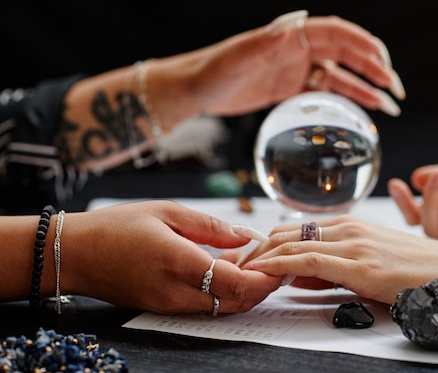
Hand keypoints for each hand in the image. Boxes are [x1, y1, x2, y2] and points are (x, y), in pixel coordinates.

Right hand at [61, 200, 282, 313]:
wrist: (74, 254)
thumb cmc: (115, 228)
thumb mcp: (166, 212)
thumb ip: (210, 227)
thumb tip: (244, 235)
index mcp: (179, 264)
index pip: (238, 283)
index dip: (266, 277)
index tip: (281, 261)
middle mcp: (177, 293)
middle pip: (236, 302)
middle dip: (263, 286)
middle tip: (276, 261)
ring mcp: (170, 305)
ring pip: (223, 306)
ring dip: (245, 287)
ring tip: (253, 258)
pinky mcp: (164, 308)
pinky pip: (205, 304)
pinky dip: (224, 290)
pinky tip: (226, 264)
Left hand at [149, 10, 404, 127]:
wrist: (196, 90)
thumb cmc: (212, 71)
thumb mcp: (235, 59)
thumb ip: (261, 43)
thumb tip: (288, 27)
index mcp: (291, 36)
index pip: (337, 34)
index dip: (364, 44)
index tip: (385, 61)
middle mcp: (298, 49)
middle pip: (346, 54)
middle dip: (374, 68)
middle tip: (395, 88)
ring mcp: (297, 69)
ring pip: (341, 75)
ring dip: (366, 87)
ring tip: (391, 105)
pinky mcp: (291, 88)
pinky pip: (326, 92)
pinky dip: (347, 99)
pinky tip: (366, 110)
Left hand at [240, 215, 437, 304]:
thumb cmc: (419, 271)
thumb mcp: (370, 263)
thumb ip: (334, 266)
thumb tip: (297, 276)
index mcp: (350, 225)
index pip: (295, 228)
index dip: (265, 242)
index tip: (244, 256)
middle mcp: (349, 228)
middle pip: (286, 232)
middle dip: (255, 249)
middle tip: (233, 265)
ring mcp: (355, 244)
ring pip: (293, 242)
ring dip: (261, 257)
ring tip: (239, 271)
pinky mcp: (362, 264)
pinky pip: (309, 259)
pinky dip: (280, 264)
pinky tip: (263, 271)